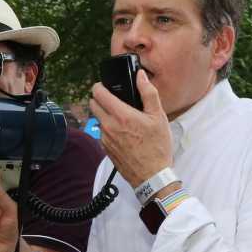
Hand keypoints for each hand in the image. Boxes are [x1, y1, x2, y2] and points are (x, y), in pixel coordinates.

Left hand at [89, 69, 172, 187]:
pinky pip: (102, 133)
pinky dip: (109, 129)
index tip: (106, 86)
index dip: (100, 86)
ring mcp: (105, 139)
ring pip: (98, 119)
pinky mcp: (106, 149)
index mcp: (121, 115)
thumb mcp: (158, 117)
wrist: (152, 176)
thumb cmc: (157, 147)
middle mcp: (108, 126)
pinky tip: (124, 133)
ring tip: (123, 118)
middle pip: (93, 104)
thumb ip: (148, 93)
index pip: (98, 93)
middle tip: (114, 100)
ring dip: (105, 115)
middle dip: (100, 99)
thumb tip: (140, 76)